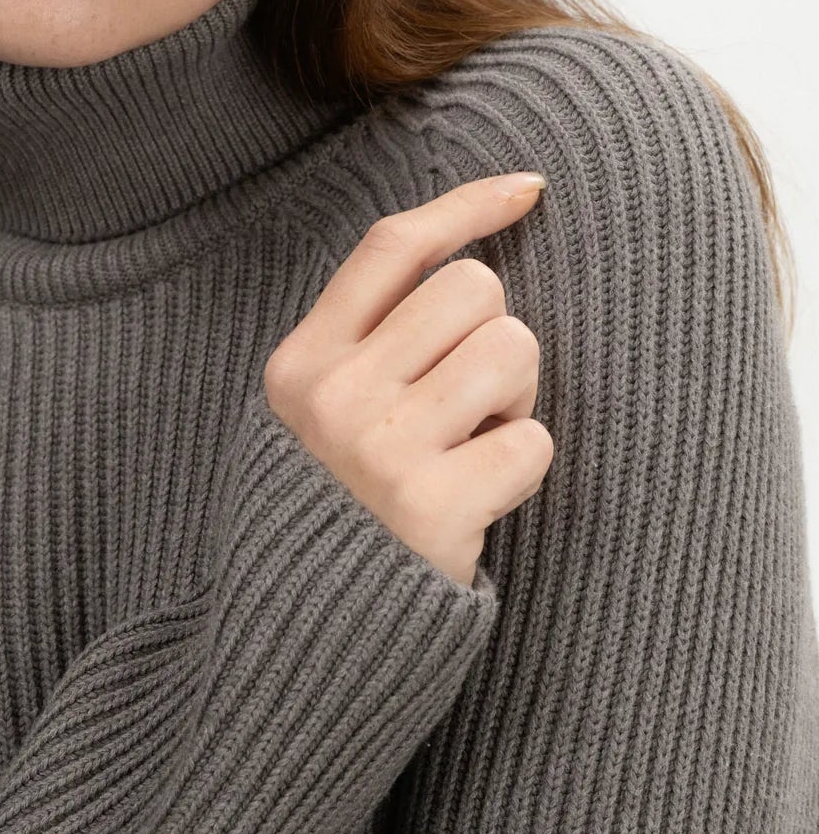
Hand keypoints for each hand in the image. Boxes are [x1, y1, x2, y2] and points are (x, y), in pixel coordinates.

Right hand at [262, 171, 552, 587]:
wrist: (302, 643)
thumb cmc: (332, 513)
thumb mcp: (311, 418)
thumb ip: (363, 343)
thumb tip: (469, 249)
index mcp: (299, 362)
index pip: (392, 247)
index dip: (468, 205)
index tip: (529, 190)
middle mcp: (333, 394)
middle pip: (473, 288)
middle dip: (497, 334)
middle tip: (472, 404)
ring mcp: (381, 448)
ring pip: (513, 347)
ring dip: (517, 396)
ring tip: (474, 446)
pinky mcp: (432, 507)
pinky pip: (534, 439)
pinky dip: (523, 467)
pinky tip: (479, 499)